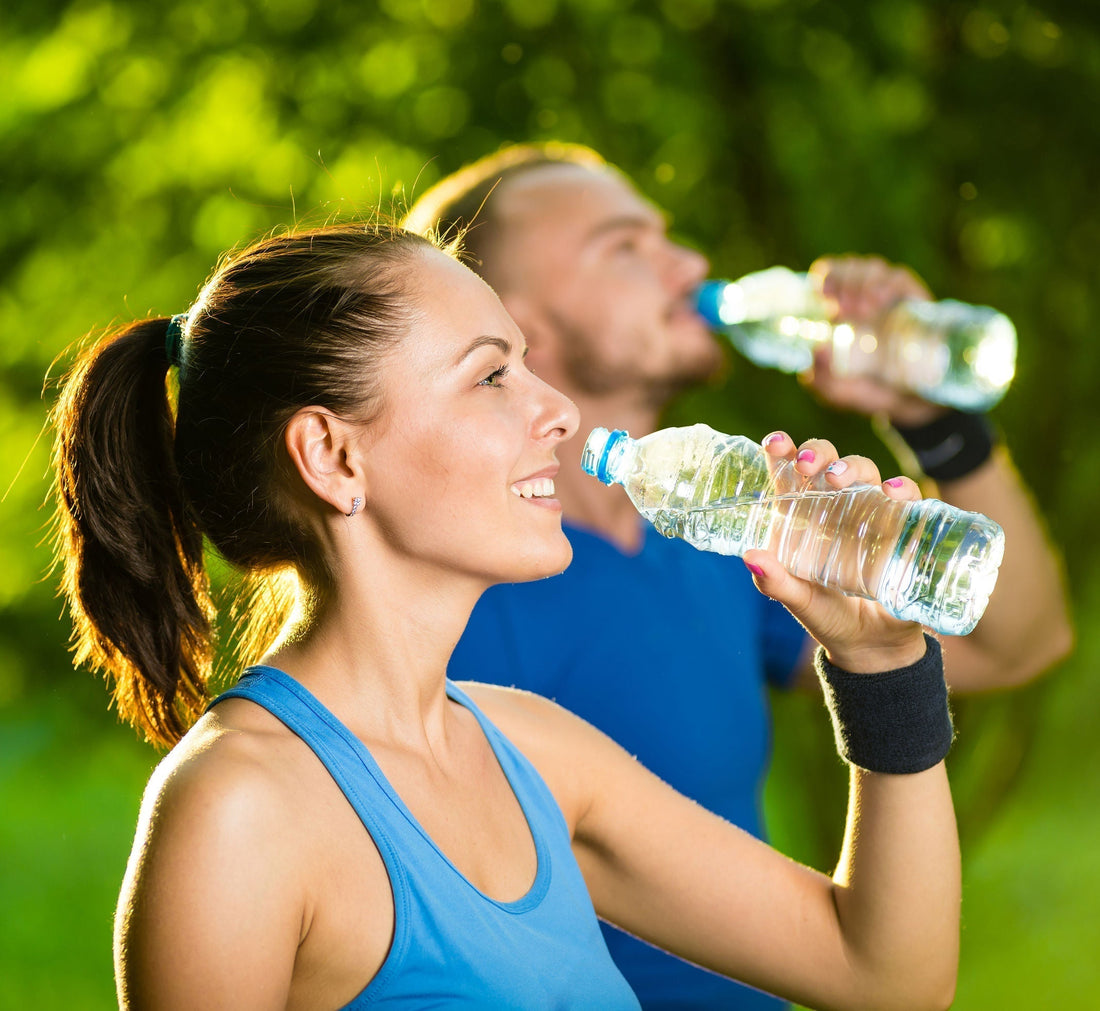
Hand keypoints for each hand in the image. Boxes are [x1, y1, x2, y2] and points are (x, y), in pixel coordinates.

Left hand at [745, 432, 927, 672]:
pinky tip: (893, 491)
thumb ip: (775, 582)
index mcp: (802, 520)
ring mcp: (870, 515)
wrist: (874, 648)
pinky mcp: (903, 528)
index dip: (782, 453)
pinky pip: (906, 498)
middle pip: (828, 463)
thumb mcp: (800, 601)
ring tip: (840, 479)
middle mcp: (835, 510)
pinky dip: (902, 488)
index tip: (775, 442)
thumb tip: (750, 555)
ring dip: (853, 466)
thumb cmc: (829, 618)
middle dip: (818, 452)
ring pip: (865, 472)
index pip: (790, 477)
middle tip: (806, 462)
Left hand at [801, 255, 944, 426]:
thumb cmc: (871, 392)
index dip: (824, 281)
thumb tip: (816, 351)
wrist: (915, 402)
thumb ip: (823, 381)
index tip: (826, 302)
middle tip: (843, 309)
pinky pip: (897, 277)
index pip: (826, 277)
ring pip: (870, 268)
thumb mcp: (842, 393)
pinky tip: (881, 301)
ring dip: (862, 283)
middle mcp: (860, 297)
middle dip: (842, 282)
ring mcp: (886, 296)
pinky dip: (886, 284)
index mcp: (837, 312)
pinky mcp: (911, 299)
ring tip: (865, 310)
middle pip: (846, 268)